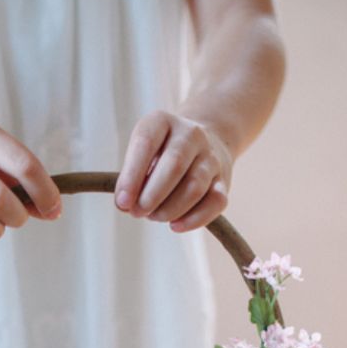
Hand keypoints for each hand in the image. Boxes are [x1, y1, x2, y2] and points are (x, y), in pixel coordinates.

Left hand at [114, 110, 232, 231]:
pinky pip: (215, 202)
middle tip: (138, 213)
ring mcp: (210, 157)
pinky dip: (194, 219)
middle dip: (152, 196)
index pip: (146, 143)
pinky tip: (176, 225)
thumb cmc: (161, 154)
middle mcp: (191, 135)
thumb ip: (132, 177)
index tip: (122, 203)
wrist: (204, 141)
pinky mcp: (224, 180)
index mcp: (163, 122)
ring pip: (194, 187)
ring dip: (170, 209)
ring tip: (155, 216)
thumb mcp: (143, 154)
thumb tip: (125, 205)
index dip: (132, 176)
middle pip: (174, 165)